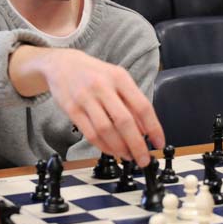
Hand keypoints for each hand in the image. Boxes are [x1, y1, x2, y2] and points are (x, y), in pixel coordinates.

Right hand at [9, 46, 163, 166]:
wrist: (62, 64)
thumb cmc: (96, 74)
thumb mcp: (118, 80)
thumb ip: (132, 102)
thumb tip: (146, 130)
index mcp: (120, 78)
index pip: (142, 106)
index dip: (153, 128)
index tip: (159, 143)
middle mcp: (103, 87)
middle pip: (124, 121)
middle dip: (137, 144)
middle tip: (144, 159)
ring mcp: (85, 98)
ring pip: (106, 130)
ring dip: (120, 148)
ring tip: (128, 156)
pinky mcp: (72, 109)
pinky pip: (90, 134)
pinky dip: (103, 146)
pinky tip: (112, 151)